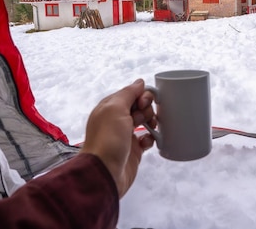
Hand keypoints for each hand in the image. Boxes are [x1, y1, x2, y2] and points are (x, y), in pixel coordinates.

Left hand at [82, 79, 155, 197]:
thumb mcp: (115, 109)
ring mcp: (125, 135)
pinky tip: (146, 141)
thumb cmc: (107, 139)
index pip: (130, 93)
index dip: (140, 95)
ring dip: (151, 121)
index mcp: (110, 107)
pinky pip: (147, 138)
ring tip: (150, 128)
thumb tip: (139, 82)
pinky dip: (150, 138)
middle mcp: (117, 119)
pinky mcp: (134, 150)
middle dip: (146, 109)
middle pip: (139, 106)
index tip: (143, 103)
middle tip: (140, 119)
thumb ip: (128, 93)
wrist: (105, 173)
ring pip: (145, 121)